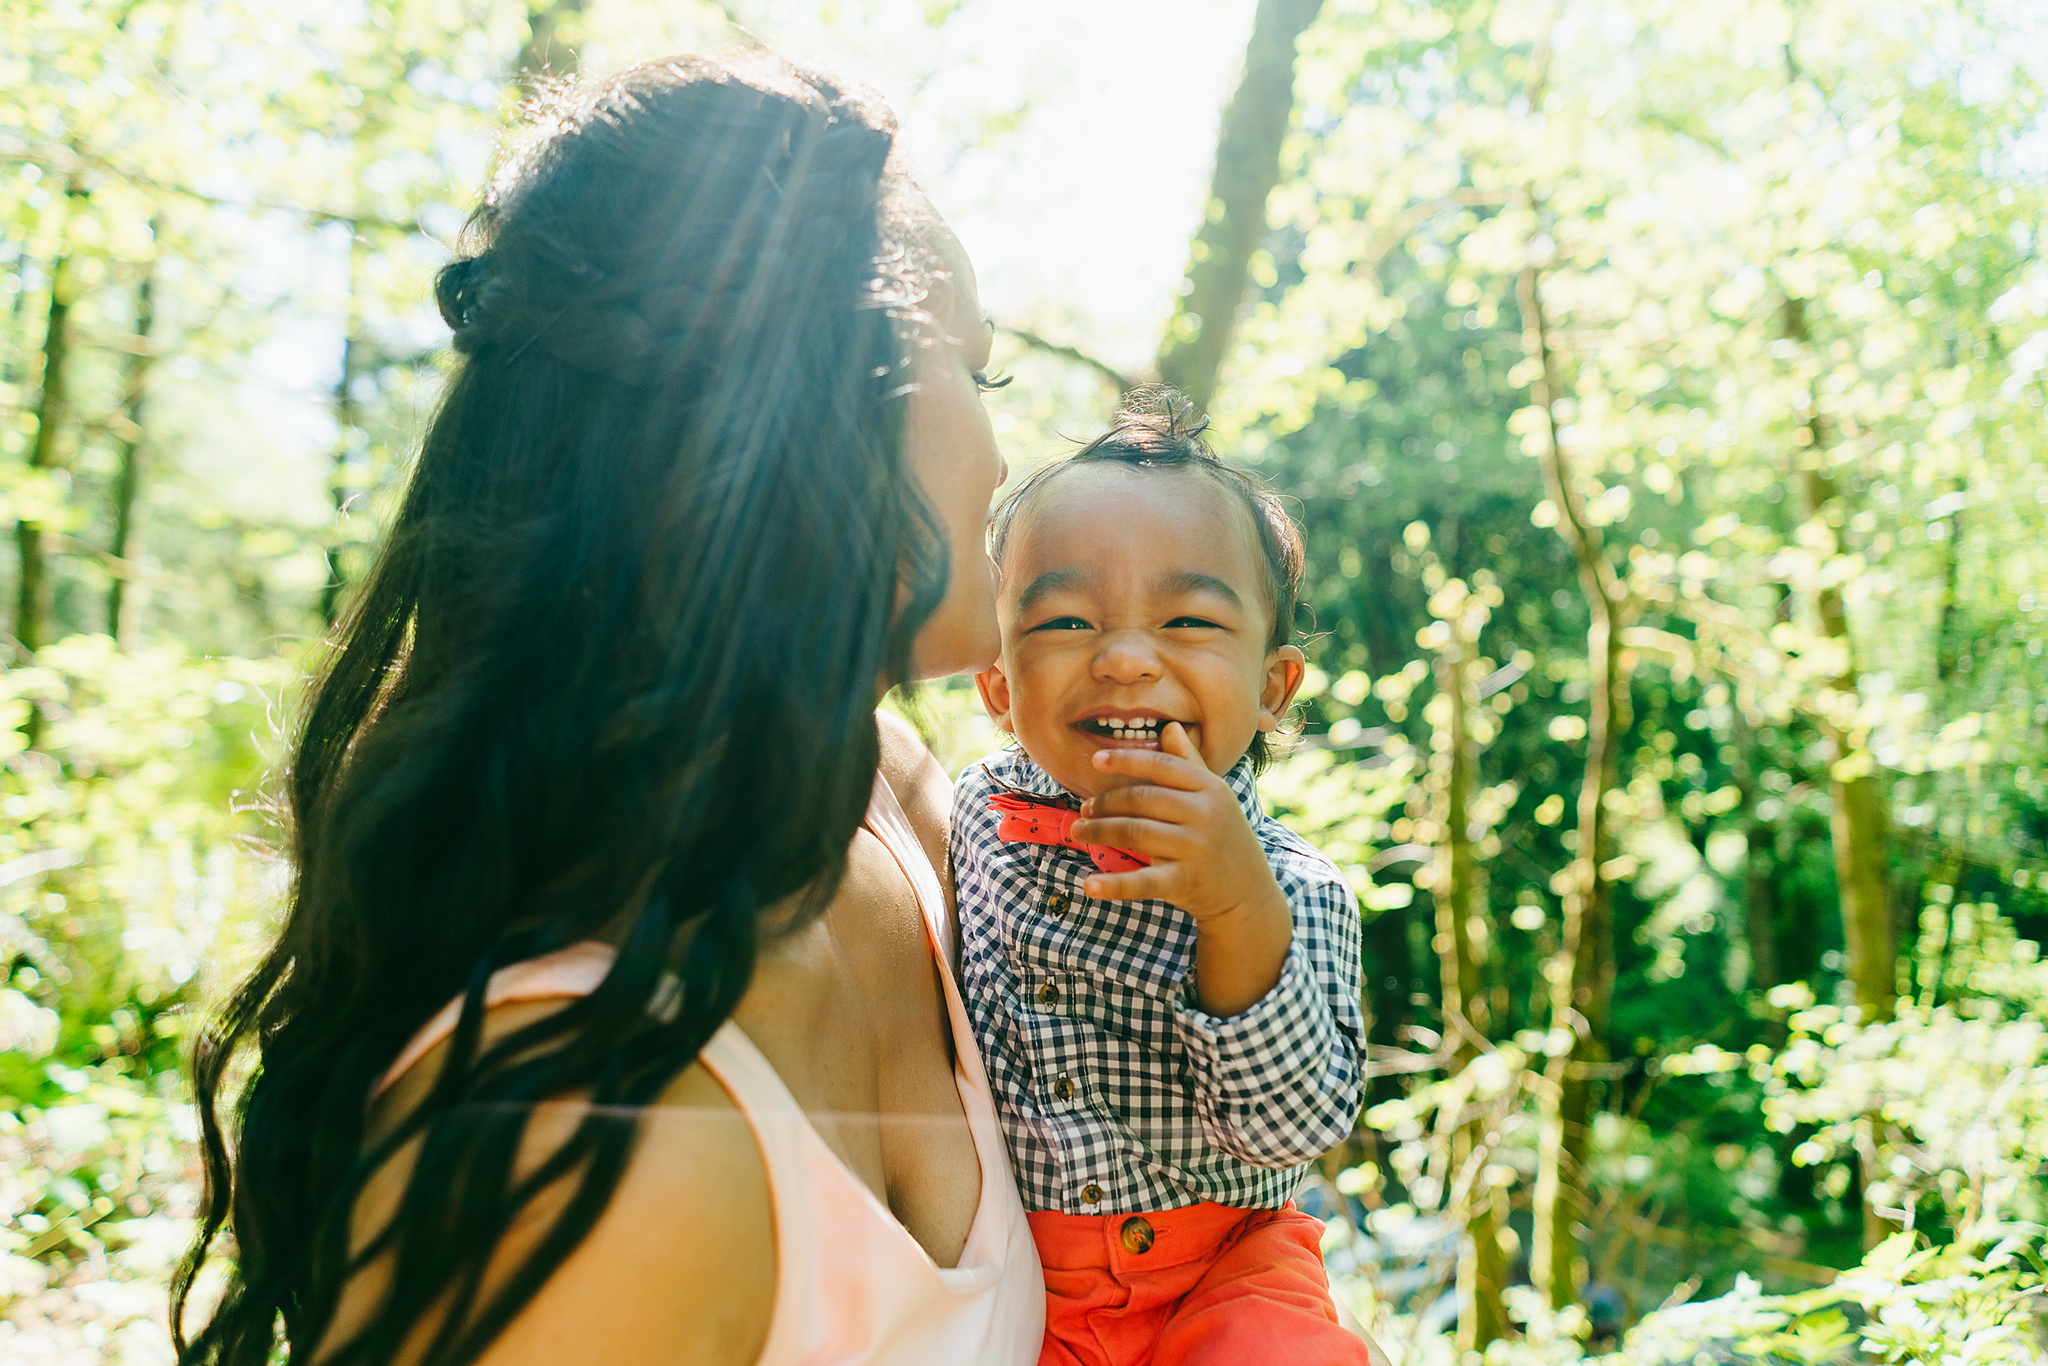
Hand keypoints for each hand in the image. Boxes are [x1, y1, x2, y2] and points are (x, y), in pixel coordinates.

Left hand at [1071, 724, 1292, 1015]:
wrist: (1247, 892)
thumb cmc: (1223, 836)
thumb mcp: (1213, 797)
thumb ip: (1190, 762)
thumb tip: (1171, 727)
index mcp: (1210, 787)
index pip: (1161, 765)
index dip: (1126, 760)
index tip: (1095, 761)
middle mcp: (1205, 813)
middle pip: (1142, 799)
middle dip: (1106, 803)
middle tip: (1084, 809)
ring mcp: (1197, 848)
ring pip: (1136, 833)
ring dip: (1099, 831)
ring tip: (1078, 831)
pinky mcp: (1186, 881)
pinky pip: (1144, 882)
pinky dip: (1114, 886)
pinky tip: (1088, 886)